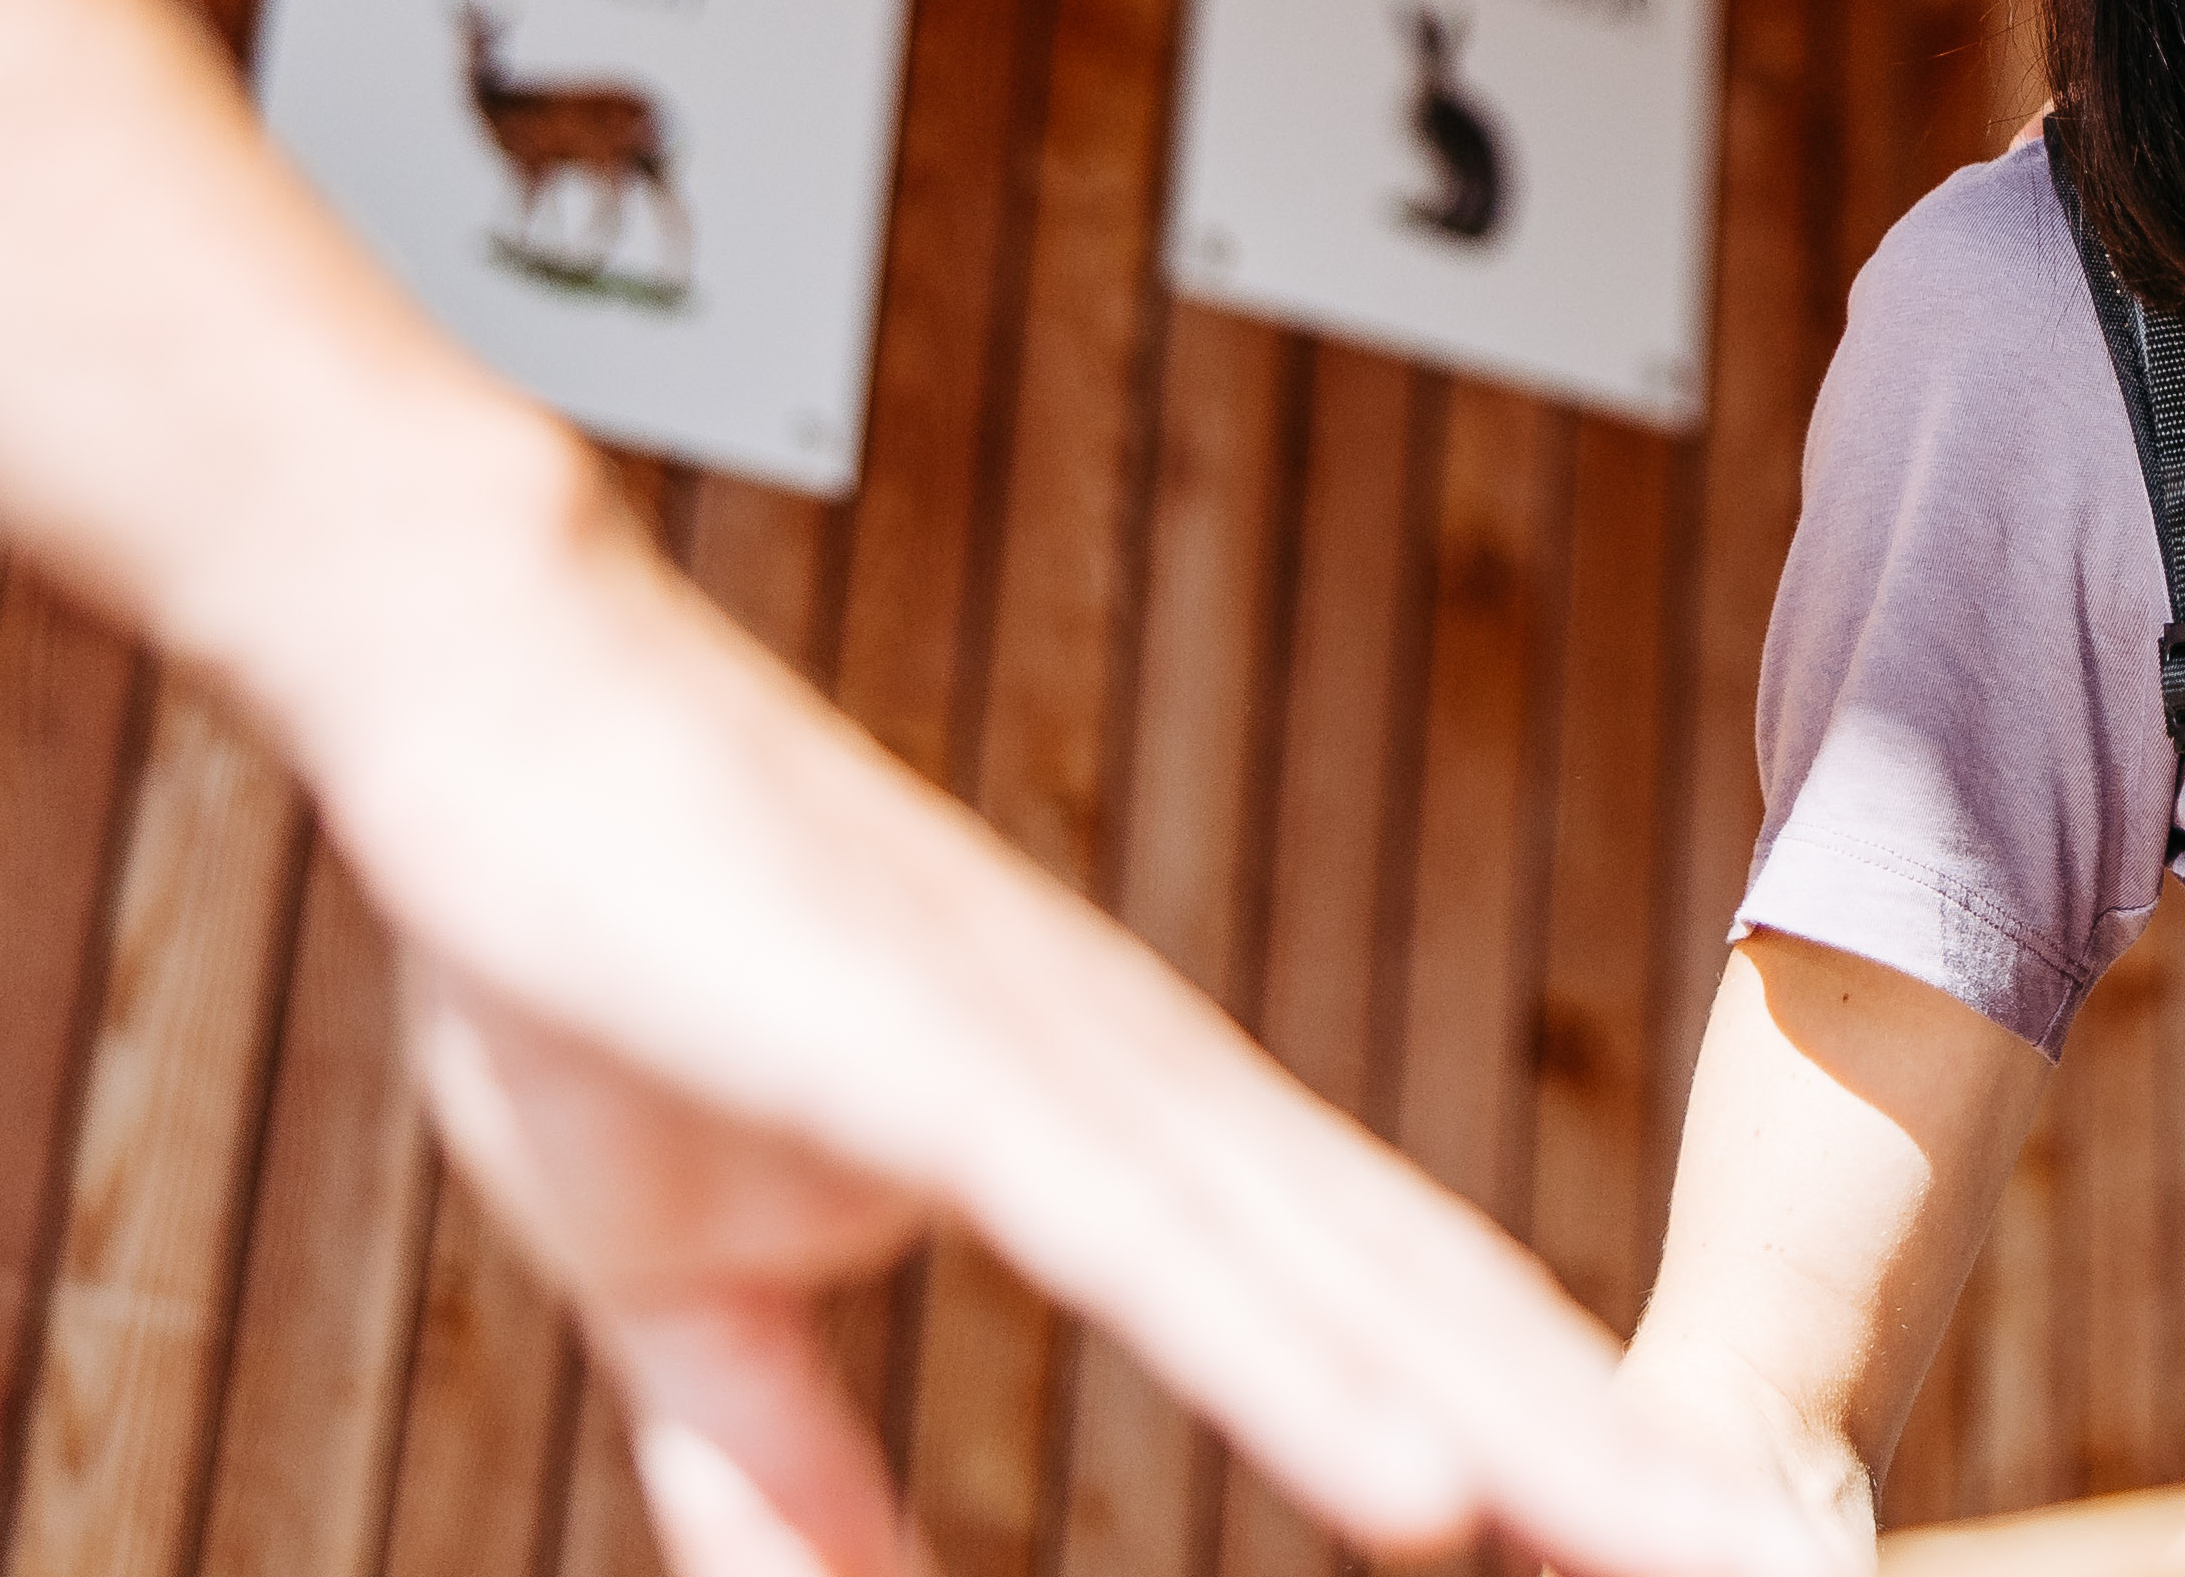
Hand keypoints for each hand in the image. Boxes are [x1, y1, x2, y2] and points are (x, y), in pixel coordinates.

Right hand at [295, 478, 1850, 1576]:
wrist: (487, 694)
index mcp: (1121, 1140)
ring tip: (1698, 1557)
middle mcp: (1152, 1100)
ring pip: (1348, 1294)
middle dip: (1616, 1468)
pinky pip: (1151, 1250)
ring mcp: (1068, 1075)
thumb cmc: (599, 958)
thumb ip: (775, 1470)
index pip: (1381, 1324)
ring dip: (1536, 1439)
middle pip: (1432, 1316)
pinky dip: (1296, 1367)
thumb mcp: (684, 1289)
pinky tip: (1428, 1485)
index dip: (1543, 1450)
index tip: (1681, 1558)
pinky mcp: (948, 1068)